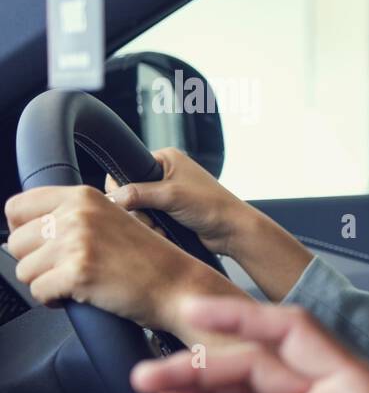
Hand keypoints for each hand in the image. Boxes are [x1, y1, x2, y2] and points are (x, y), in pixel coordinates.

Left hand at [4, 185, 233, 332]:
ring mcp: (77, 243)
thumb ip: (73, 216)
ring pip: (23, 270)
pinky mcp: (79, 273)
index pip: (17, 207)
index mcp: (83, 196)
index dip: (23, 231)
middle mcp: (77, 214)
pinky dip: (54, 300)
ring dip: (45, 282)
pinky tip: (79, 295)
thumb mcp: (112, 220)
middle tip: (65, 269)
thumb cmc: (150, 260)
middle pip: (15, 242)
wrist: (180, 286)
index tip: (39, 246)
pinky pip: (38, 292)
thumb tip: (26, 231)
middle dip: (35, 262)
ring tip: (75, 282)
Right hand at [108, 147, 312, 303]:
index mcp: (164, 159)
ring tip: (160, 229)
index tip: (127, 203)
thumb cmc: (212, 206)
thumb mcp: (171, 195)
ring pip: (137, 210)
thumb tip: (111, 198)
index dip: (122, 188)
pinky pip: (148, 221)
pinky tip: (165, 234)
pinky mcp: (169, 213)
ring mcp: (166, 195)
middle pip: (129, 192)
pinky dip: (153, 229)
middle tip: (149, 219)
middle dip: (136, 211)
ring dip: (145, 223)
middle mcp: (164, 174)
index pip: (125, 168)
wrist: (233, 231)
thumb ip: (138, 193)